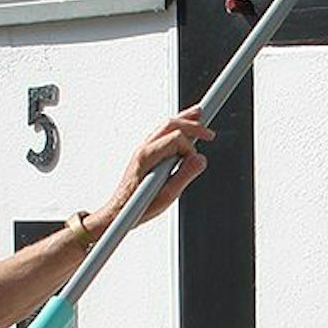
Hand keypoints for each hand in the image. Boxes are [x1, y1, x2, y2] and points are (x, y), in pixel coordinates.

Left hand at [91, 107, 212, 230]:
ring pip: (164, 126)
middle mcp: (143, 149)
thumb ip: (185, 175)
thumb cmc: (138, 207)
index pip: (175, 138)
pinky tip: (183, 129)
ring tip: (198, 115)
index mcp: (147, 156)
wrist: (119, 211)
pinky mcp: (144, 155)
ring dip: (183, 120)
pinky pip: (161, 134)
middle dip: (191, 124)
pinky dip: (175, 129)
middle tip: (208, 131)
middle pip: (169, 125)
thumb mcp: (167, 196)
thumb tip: (200, 160)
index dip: (190, 148)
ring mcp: (142, 150)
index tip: (197, 158)